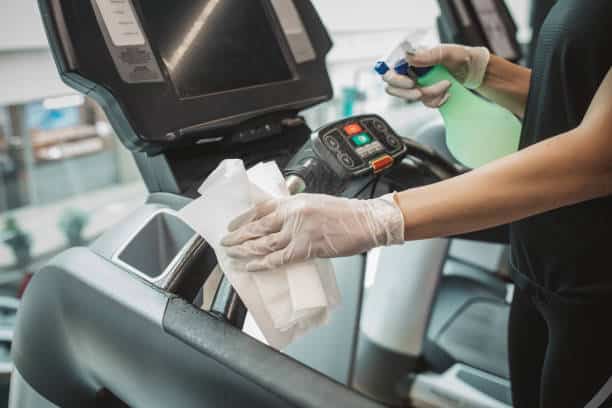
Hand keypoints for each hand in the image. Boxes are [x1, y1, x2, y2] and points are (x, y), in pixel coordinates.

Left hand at [221, 193, 404, 271]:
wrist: (366, 221)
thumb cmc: (346, 213)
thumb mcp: (316, 202)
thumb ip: (296, 209)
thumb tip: (279, 220)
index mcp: (294, 201)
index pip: (260, 208)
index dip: (243, 218)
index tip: (232, 225)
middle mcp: (293, 214)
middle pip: (257, 226)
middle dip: (238, 236)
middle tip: (226, 242)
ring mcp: (298, 231)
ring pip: (263, 243)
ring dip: (244, 250)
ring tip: (232, 254)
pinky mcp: (306, 248)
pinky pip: (278, 258)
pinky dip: (262, 264)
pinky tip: (251, 266)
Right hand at [383, 44, 489, 106]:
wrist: (475, 72)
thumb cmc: (462, 57)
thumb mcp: (447, 52)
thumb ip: (428, 55)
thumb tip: (408, 56)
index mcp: (412, 58)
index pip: (389, 70)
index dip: (395, 80)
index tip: (411, 83)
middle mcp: (411, 70)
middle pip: (393, 88)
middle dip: (409, 93)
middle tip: (422, 92)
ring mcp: (418, 84)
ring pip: (411, 97)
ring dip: (430, 94)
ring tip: (446, 85)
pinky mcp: (426, 95)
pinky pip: (425, 103)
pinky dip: (437, 101)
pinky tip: (447, 94)